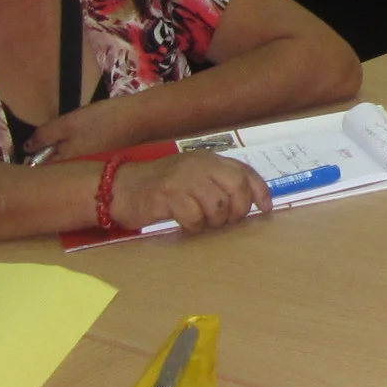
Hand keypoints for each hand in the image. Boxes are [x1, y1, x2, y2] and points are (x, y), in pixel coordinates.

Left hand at [23, 98, 145, 164]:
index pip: (39, 169)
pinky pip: (80, 158)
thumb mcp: (67, 123)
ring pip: (67, 162)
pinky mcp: (101, 160)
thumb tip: (25, 148)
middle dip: (44, 158)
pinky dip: (75, 151)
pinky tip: (79, 139)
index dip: (30, 159)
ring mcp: (90, 166)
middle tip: (39, 143)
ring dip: (60, 154)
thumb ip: (44, 135)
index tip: (25, 149)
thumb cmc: (101, 121)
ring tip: (57, 139)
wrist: (140, 120)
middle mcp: (76, 171)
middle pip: (53, 168)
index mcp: (65, 164)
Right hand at [109, 152, 270, 234]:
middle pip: (237, 188)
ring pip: (219, 205)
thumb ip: (217, 183)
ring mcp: (184, 178)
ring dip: (214, 221)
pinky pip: (194, 218)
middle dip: (238, 210)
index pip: (246, 172)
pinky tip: (184, 224)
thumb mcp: (192, 176)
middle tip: (227, 222)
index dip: (260, 192)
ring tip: (202, 222)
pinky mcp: (168, 195)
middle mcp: (200, 164)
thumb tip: (248, 203)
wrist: (120, 188)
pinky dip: (193, 226)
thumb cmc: (160, 186)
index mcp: (209, 159)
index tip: (265, 209)